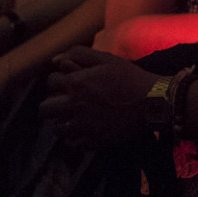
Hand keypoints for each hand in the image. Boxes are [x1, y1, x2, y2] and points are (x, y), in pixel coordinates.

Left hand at [40, 46, 156, 146]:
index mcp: (76, 84)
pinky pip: (71, 142)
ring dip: (61, 120)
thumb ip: (79, 54)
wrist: (152, 103)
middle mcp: (74, 106)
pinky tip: (84, 128)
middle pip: (45, 109)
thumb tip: (56, 59)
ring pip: (56, 128)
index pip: (51, 82)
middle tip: (64, 101)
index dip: (59, 79)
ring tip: (73, 116)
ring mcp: (82, 126)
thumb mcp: (107, 59)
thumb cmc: (131, 78)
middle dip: (52, 103)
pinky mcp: (92, 141)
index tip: (69, 81)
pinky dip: (74, 136)